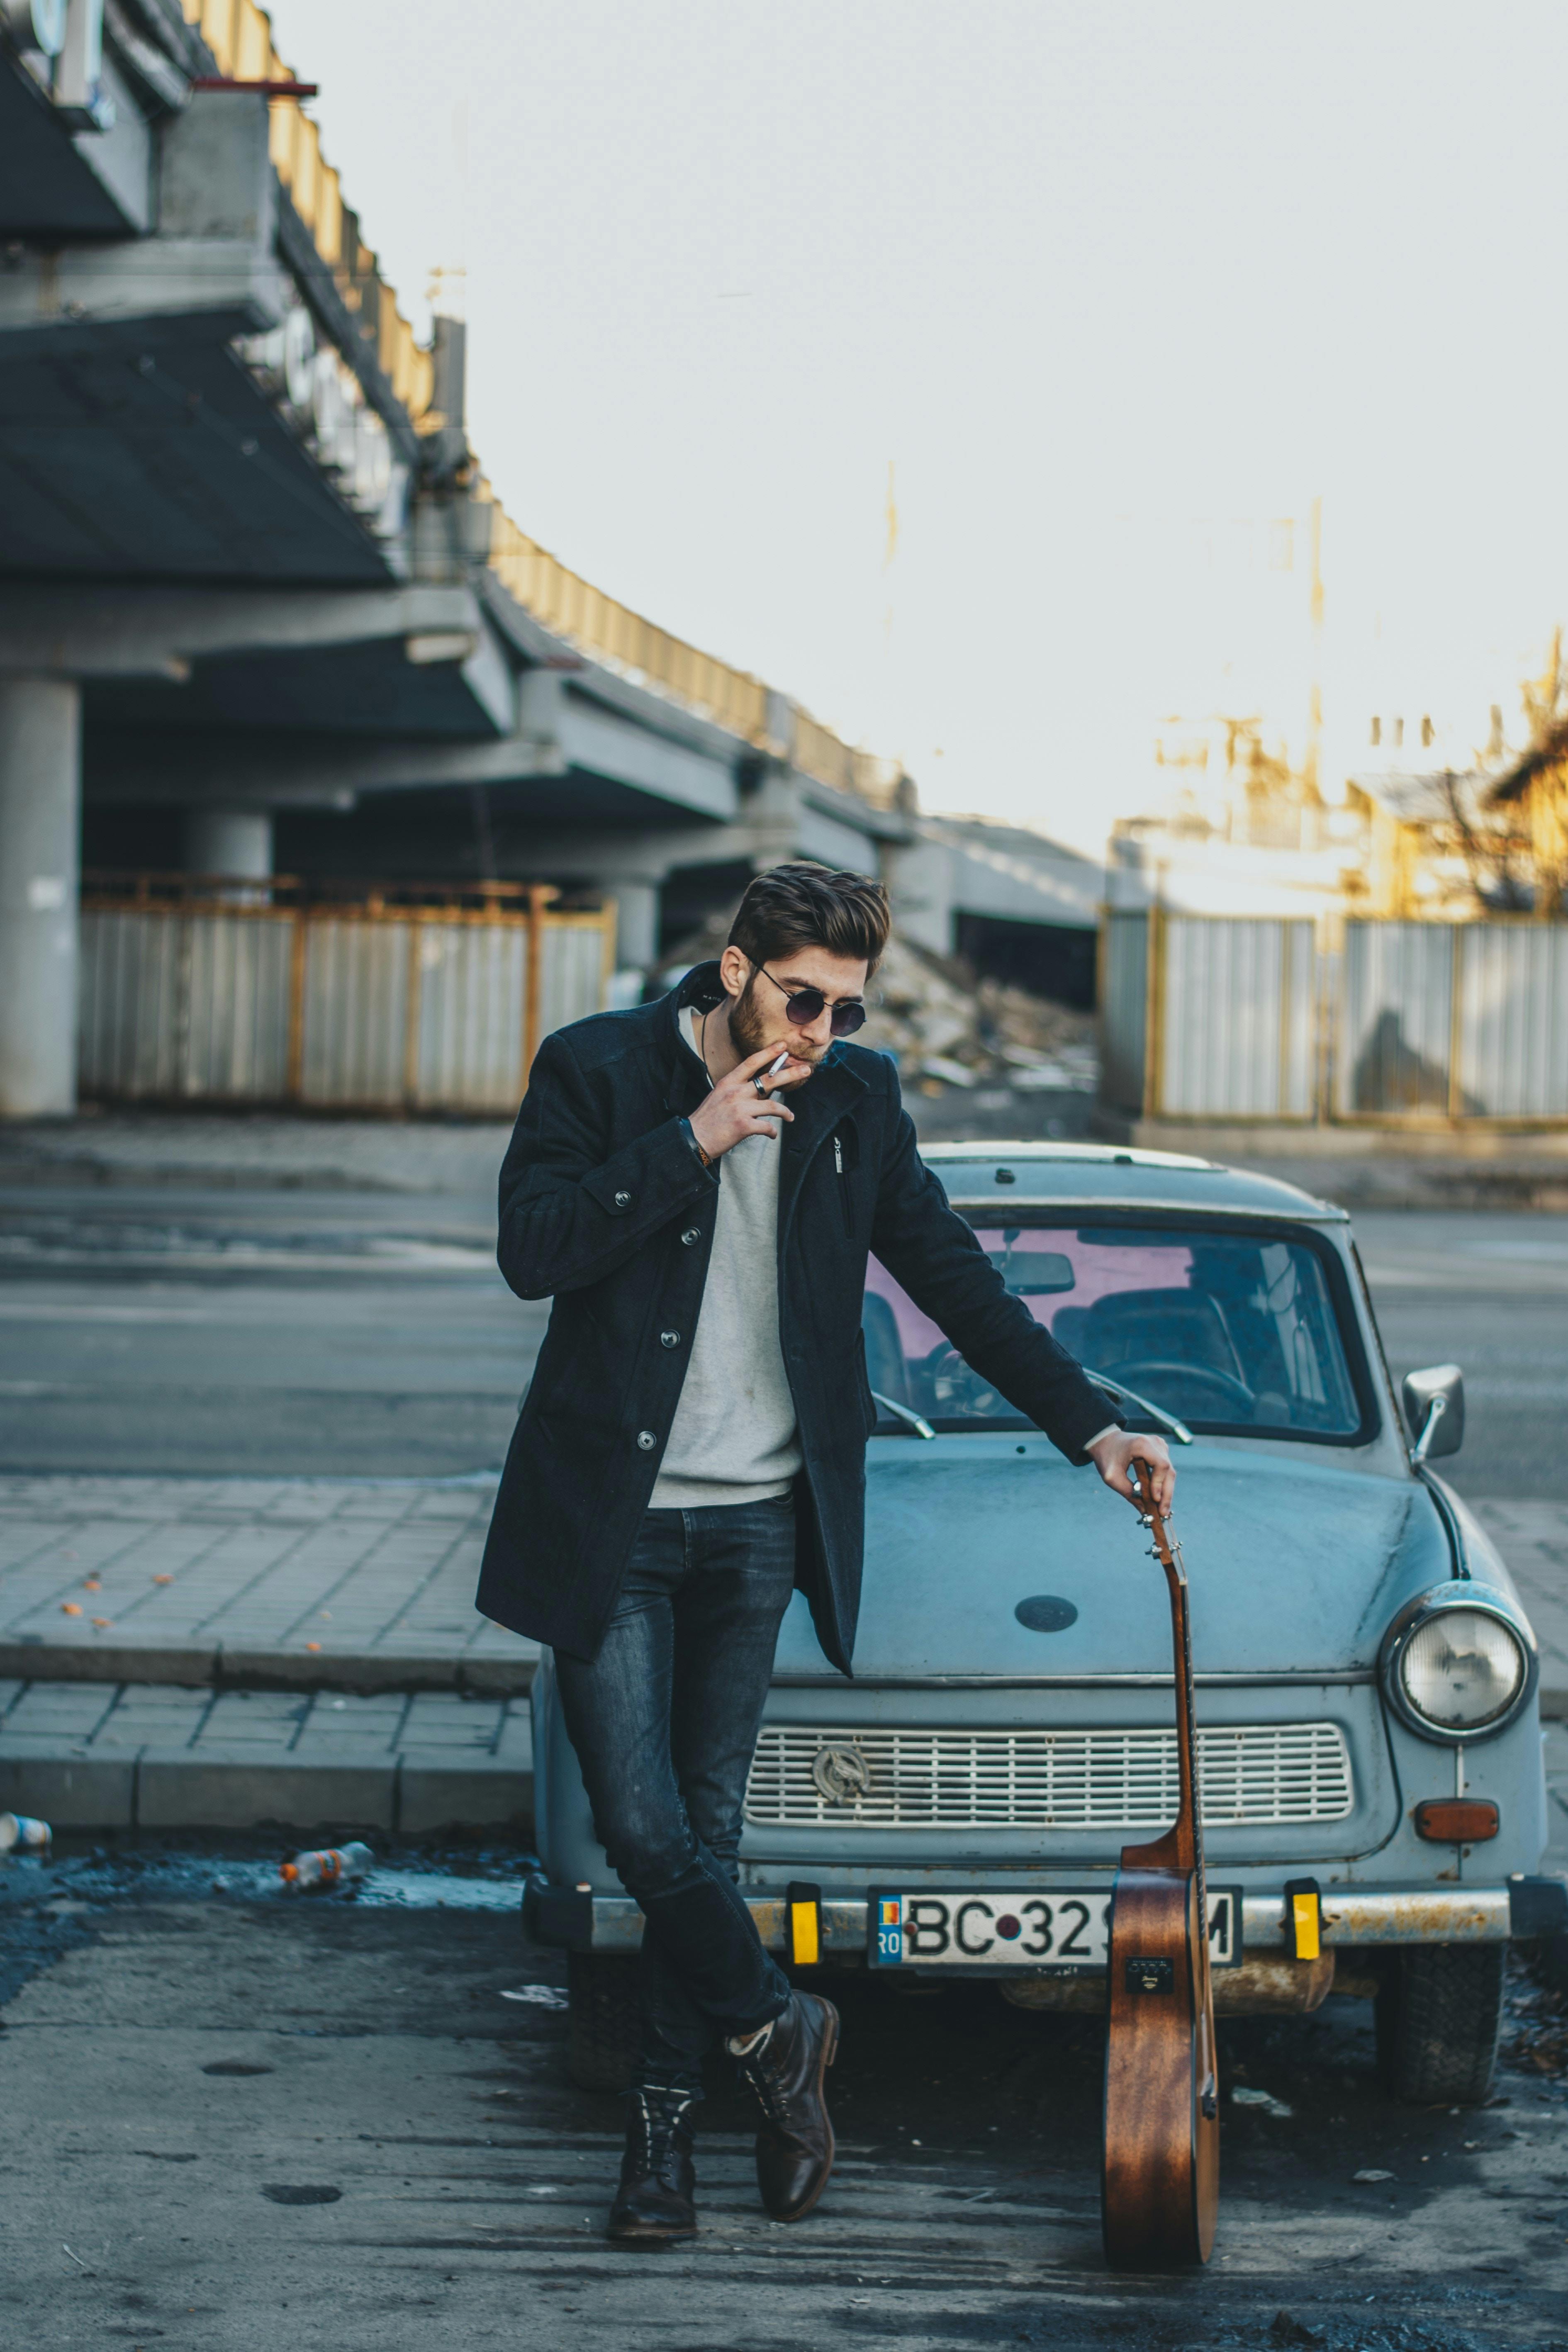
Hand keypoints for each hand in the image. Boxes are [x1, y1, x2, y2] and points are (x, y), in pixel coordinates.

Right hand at [688, 1044, 812, 1159]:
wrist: (695, 1138)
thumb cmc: (707, 1118)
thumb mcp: (719, 1096)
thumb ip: (738, 1090)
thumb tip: (760, 1090)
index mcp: (728, 1082)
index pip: (751, 1062)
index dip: (769, 1053)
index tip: (783, 1046)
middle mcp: (735, 1092)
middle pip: (769, 1079)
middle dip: (791, 1073)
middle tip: (806, 1070)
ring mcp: (740, 1108)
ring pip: (773, 1106)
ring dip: (785, 1112)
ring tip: (790, 1116)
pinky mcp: (744, 1126)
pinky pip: (767, 1127)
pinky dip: (772, 1131)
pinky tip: (773, 1134)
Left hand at [1087, 1428, 1174, 1515]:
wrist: (1105, 1441)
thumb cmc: (1106, 1457)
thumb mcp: (1112, 1477)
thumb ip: (1128, 1493)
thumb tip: (1144, 1511)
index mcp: (1142, 1444)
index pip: (1160, 1465)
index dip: (1159, 1484)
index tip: (1155, 1500)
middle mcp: (1155, 1443)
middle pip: (1168, 1470)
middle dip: (1166, 1494)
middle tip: (1163, 1513)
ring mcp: (1160, 1446)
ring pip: (1169, 1472)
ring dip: (1166, 1492)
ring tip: (1162, 1510)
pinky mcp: (1160, 1451)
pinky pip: (1165, 1471)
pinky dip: (1162, 1485)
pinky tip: (1159, 1499)